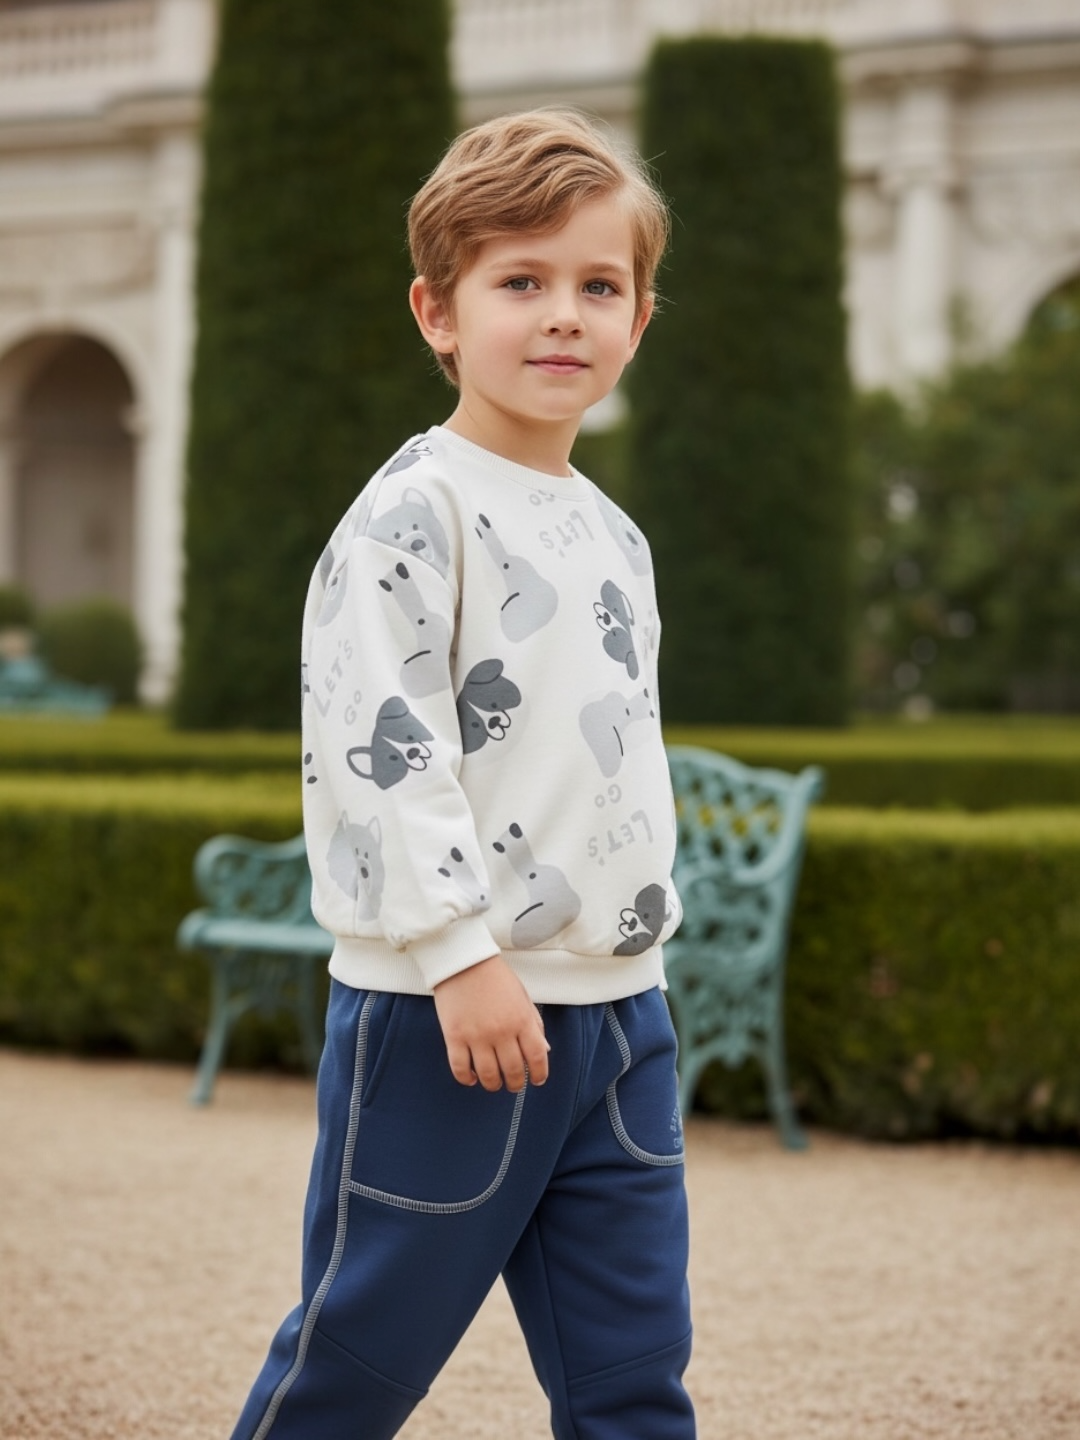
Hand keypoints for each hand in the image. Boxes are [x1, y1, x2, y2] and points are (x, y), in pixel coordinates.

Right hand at [433, 954, 549, 1092]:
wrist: (462, 959)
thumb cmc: (494, 976)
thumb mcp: (522, 996)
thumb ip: (534, 1024)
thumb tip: (544, 1050)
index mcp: (521, 1020)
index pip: (537, 1057)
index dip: (540, 1074)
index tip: (537, 1080)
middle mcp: (501, 1031)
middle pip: (513, 1071)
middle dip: (516, 1084)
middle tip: (514, 1084)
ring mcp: (477, 1036)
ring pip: (488, 1076)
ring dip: (493, 1085)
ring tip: (494, 1083)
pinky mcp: (454, 1037)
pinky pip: (460, 1069)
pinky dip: (467, 1079)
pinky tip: (472, 1077)